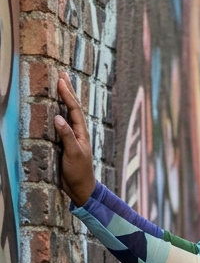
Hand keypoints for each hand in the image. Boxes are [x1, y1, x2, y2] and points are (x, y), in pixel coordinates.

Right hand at [55, 71, 95, 206]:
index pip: (73, 108)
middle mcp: (77, 131)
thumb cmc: (79, 172)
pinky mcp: (64, 143)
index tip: (60, 79)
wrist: (81, 188)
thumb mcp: (73, 154)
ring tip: (60, 85)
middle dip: (68, 90)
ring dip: (64, 99)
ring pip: (67, 113)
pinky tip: (54, 108)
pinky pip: (61, 124)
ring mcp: (71, 137)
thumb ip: (67, 136)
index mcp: (81, 131)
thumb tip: (58, 118)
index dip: (67, 94)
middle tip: (62, 74)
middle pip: (72, 107)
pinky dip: (58, 113)